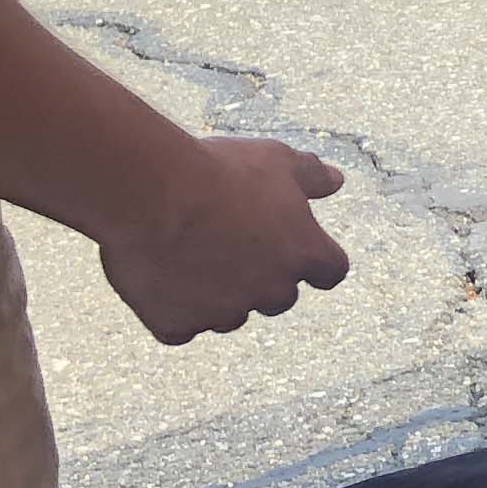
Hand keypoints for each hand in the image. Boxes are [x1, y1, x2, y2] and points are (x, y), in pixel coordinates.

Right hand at [96, 137, 350, 342]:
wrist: (150, 192)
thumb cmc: (218, 171)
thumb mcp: (276, 160)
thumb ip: (312, 175)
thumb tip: (336, 180)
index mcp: (306, 254)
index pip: (330, 270)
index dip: (310, 259)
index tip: (289, 245)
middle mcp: (273, 292)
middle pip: (278, 297)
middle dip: (259, 277)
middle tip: (224, 241)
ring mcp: (224, 313)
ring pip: (228, 315)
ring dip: (215, 295)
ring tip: (184, 251)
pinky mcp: (178, 325)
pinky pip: (179, 327)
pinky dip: (168, 309)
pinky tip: (155, 277)